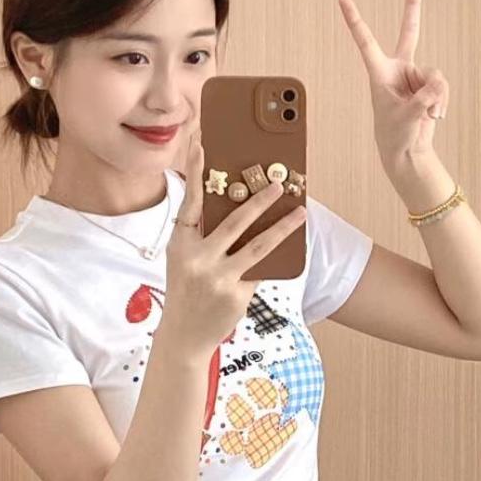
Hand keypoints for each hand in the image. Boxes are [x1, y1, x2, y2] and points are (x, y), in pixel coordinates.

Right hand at [160, 131, 305, 357]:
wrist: (183, 336)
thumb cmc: (186, 291)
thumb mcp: (183, 259)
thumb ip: (201, 235)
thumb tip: (232, 204)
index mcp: (181, 244)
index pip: (189, 201)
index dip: (195, 172)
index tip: (202, 144)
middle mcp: (197, 259)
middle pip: (234, 222)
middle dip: (259, 200)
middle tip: (279, 184)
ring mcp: (218, 278)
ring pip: (258, 246)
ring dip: (282, 227)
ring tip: (300, 212)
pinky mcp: (236, 295)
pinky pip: (261, 270)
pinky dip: (275, 258)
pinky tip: (291, 246)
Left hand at [337, 0, 449, 169]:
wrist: (408, 149)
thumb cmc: (396, 134)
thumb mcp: (406, 118)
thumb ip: (423, 98)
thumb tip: (438, 82)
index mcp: (379, 72)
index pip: (366, 41)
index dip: (355, 20)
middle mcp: (399, 68)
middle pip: (409, 30)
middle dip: (413, 3)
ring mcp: (416, 75)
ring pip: (435, 74)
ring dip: (435, 96)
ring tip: (427, 114)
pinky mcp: (430, 84)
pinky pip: (442, 85)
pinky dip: (441, 100)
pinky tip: (435, 114)